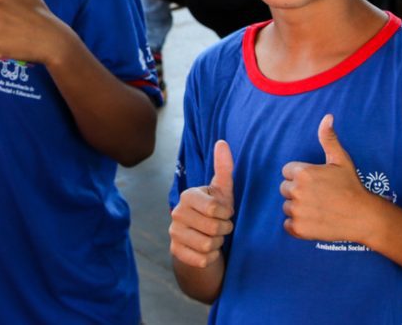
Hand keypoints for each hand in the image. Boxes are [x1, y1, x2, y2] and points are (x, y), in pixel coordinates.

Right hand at [169, 140, 234, 267]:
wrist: (202, 242)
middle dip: (224, 230)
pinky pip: (203, 259)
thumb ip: (224, 168)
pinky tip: (206, 250)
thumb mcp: (222, 192)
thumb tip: (222, 142)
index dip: (227, 214)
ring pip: (208, 245)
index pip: (215, 208)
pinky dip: (211, 258)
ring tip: (214, 237)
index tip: (225, 212)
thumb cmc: (215, 214)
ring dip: (218, 244)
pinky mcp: (176, 252)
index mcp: (188, 195)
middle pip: (214, 228)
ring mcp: (174, 232)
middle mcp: (176, 212)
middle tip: (221, 227)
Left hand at [280, 114, 374, 241]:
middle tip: (319, 196)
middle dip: (298, 192)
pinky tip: (314, 221)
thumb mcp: (341, 160)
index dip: (301, 177)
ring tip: (319, 208)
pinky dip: (298, 225)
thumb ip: (328, 138)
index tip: (317, 183)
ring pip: (287, 207)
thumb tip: (327, 117)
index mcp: (302, 173)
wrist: (365, 217)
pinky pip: (287, 225)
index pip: (287, 172)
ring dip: (299, 209)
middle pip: (285, 189)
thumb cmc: (352, 187)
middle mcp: (296, 191)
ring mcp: (297, 210)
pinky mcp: (298, 228)